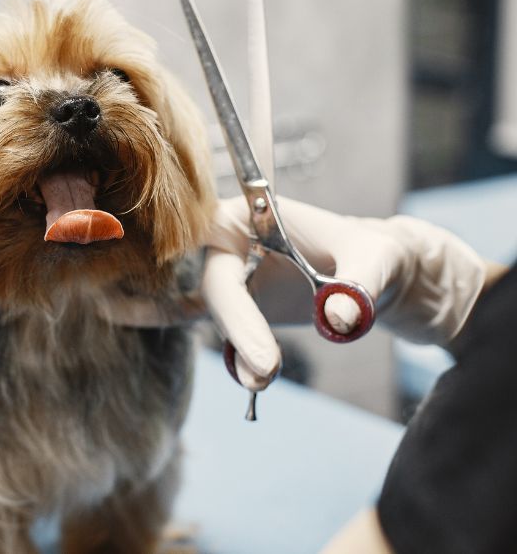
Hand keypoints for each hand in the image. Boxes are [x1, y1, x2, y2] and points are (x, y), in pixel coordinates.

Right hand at [201, 196, 486, 388]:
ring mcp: (232, 280)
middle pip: (216, 286)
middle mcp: (229, 245)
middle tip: (267, 368)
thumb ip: (357, 284)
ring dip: (239, 350)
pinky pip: (227, 334)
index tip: (247, 329)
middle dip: (237, 328)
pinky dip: (232, 356)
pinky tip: (248, 378)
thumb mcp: (374, 258)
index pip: (216, 244)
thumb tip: (337, 320)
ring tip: (263, 380)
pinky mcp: (239, 311)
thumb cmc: (372, 253)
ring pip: (220, 316)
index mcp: (247, 214)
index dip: (220, 283)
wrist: (377, 277)